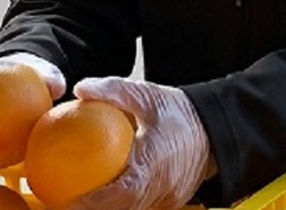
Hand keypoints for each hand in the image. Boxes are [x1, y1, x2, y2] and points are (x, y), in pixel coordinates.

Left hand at [65, 77, 214, 209]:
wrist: (216, 129)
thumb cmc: (181, 113)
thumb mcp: (148, 95)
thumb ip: (114, 91)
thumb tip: (81, 88)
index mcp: (154, 164)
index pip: (121, 192)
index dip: (94, 202)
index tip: (71, 201)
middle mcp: (162, 188)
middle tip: (70, 205)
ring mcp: (169, 199)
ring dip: (111, 209)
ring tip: (85, 204)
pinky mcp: (172, 203)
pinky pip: (145, 208)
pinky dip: (126, 206)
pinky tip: (108, 200)